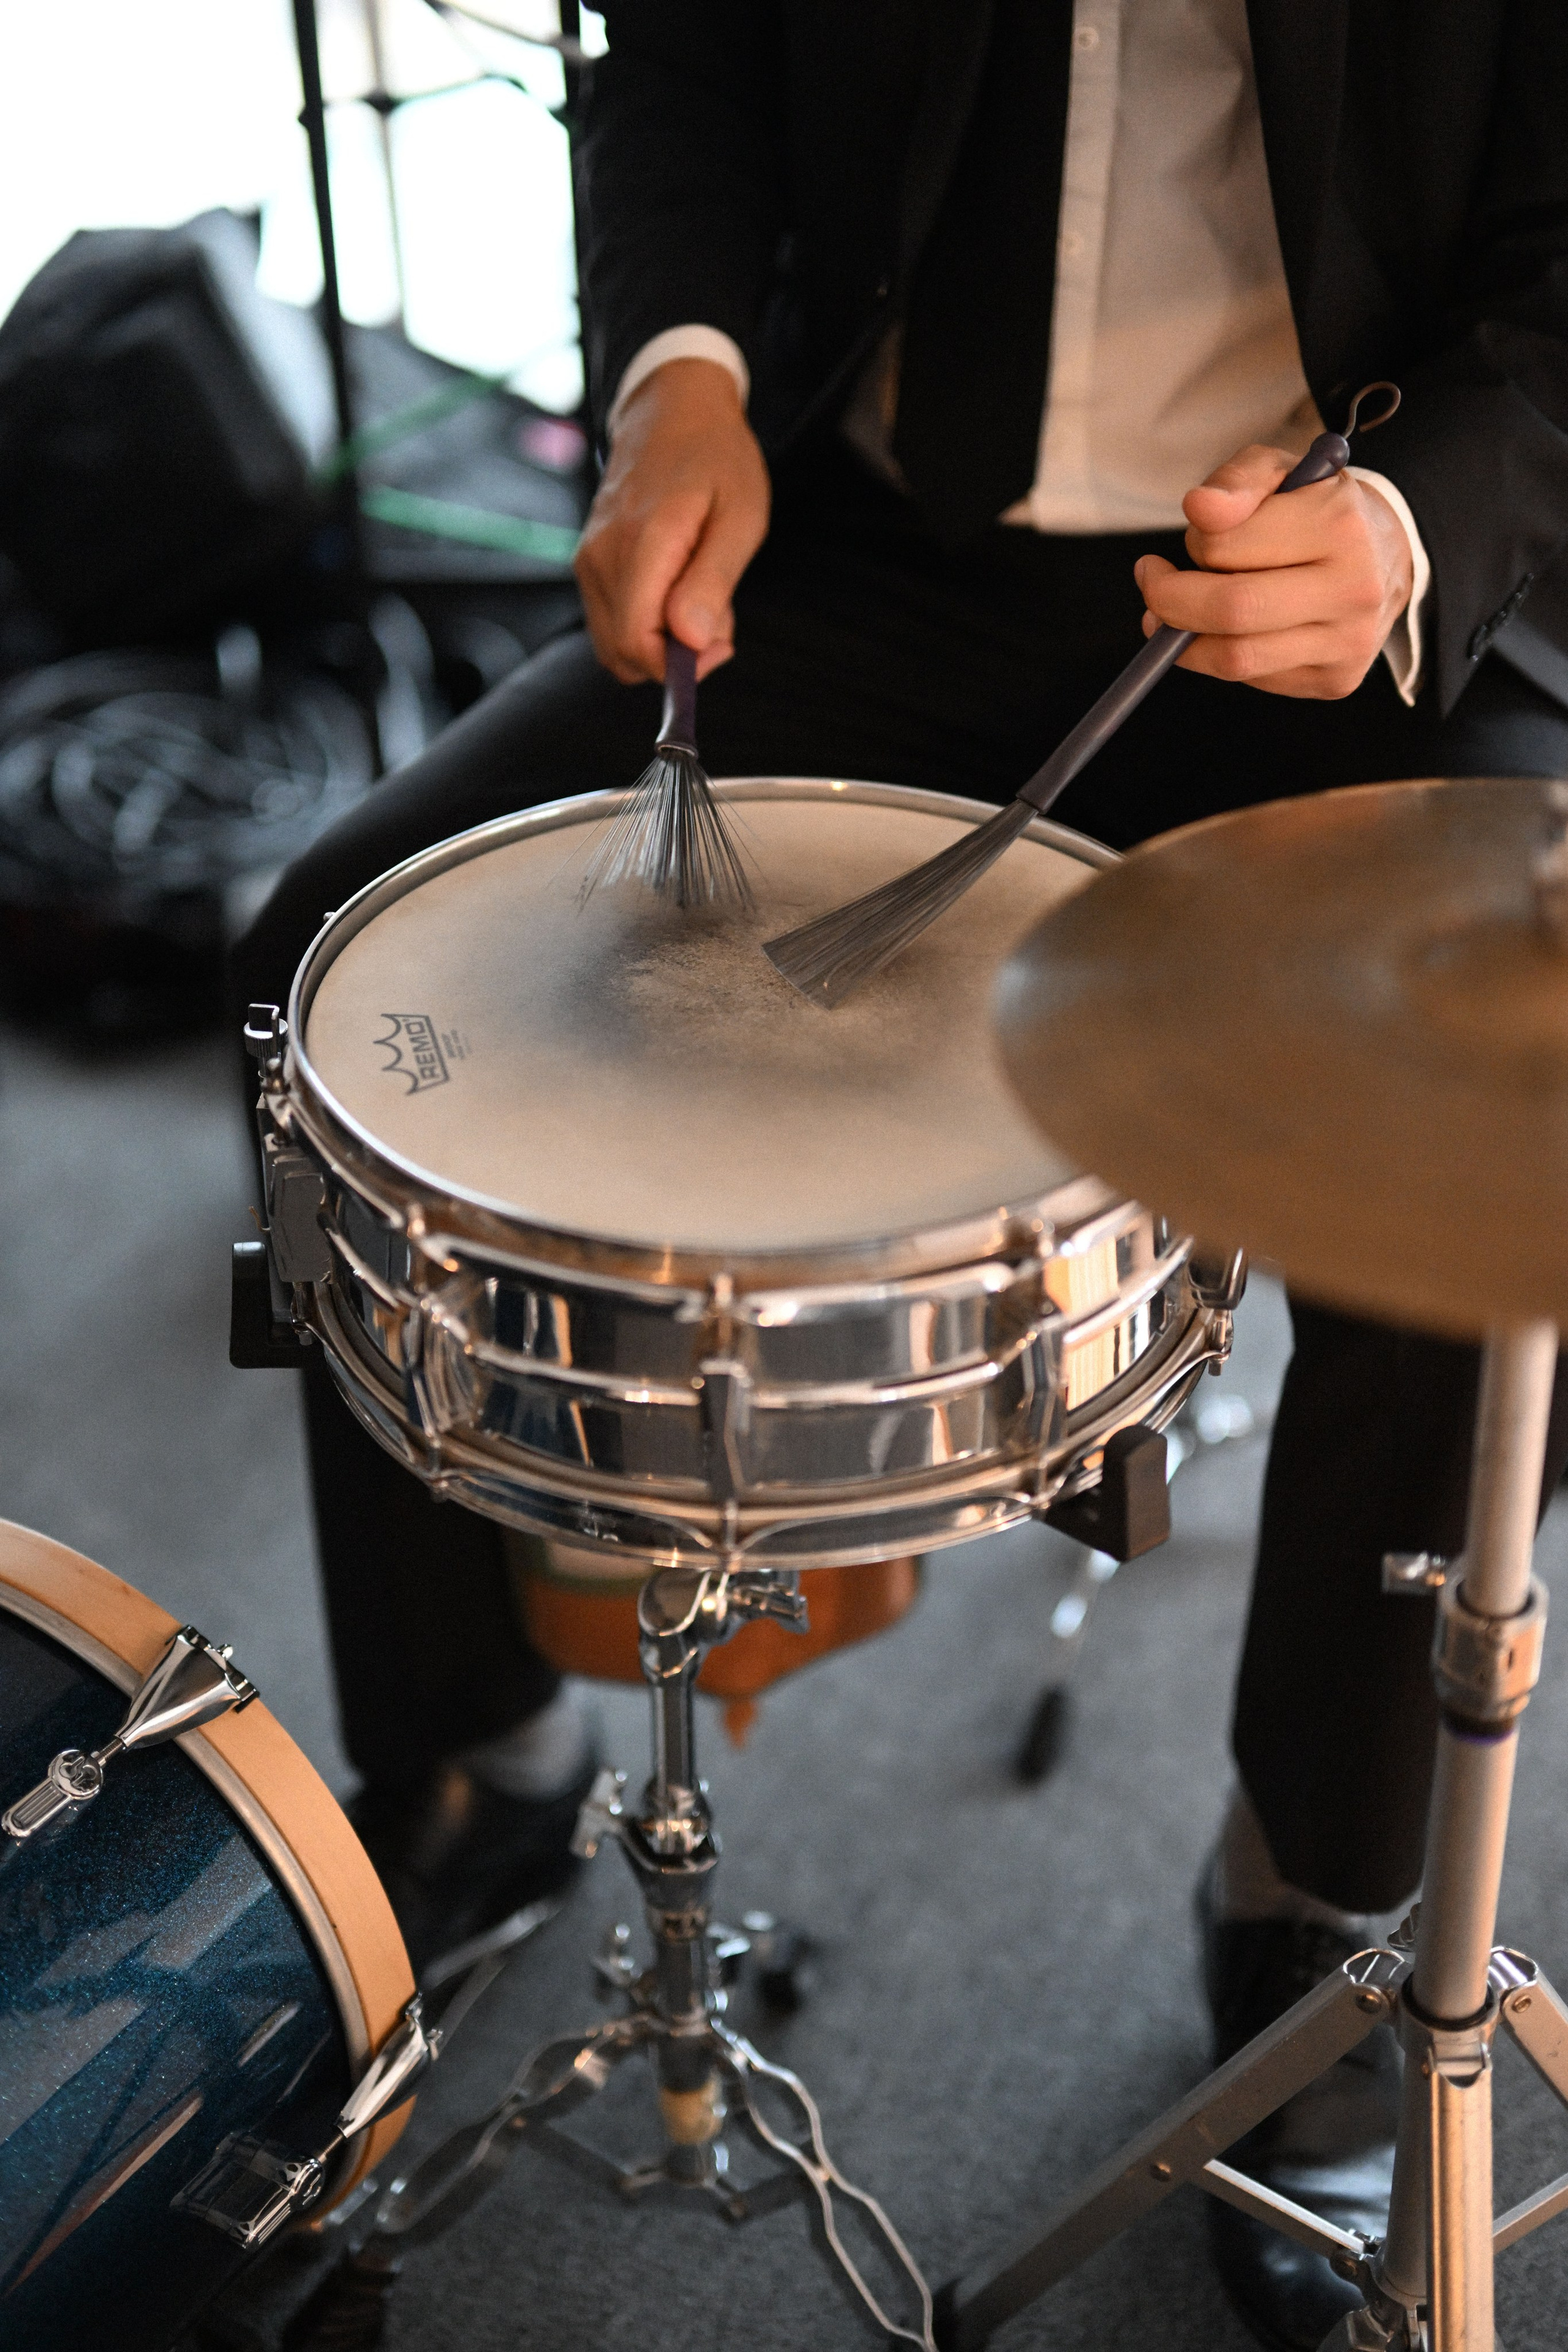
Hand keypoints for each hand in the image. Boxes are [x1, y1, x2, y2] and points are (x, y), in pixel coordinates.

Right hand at [573, 359, 770, 683]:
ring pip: (615, 644)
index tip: (720, 643)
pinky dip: (646, 623)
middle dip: (673, 656)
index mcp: (641, 543)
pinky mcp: (587, 564)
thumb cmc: (716, 458)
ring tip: (697, 592)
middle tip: (715, 614)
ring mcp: (588, 561)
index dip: (680, 666)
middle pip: (622, 654)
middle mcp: (601, 557)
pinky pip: (612, 621)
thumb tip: (690, 643)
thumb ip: (712, 582)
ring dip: (661, 640)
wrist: (674, 410)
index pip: (637, 644)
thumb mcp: (740, 517)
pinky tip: (676, 587)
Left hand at [1133, 443, 1413, 699]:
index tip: (1191, 534)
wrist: (1386, 555)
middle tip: (1153, 584)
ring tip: (1174, 615)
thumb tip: (1198, 509)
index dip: (1194, 542)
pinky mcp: (1338, 679)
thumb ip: (1235, 481)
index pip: (1225, 547)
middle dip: (1171, 601)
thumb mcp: (1278, 472)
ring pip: (1236, 658)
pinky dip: (1225, 656)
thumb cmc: (1315, 509)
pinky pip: (1255, 679)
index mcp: (1339, 525)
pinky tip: (1230, 632)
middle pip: (1231, 610)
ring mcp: (1349, 641)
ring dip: (1187, 639)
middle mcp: (1353, 588)